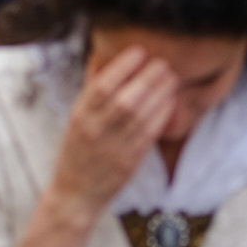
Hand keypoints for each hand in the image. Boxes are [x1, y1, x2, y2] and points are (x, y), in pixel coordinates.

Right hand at [49, 47, 177, 217]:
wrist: (74, 195)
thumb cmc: (76, 151)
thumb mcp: (76, 117)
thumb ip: (90, 90)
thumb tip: (102, 56)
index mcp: (79, 115)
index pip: (101, 85)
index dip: (123, 65)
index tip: (140, 52)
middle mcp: (94, 130)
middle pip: (125, 98)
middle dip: (148, 77)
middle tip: (163, 63)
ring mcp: (112, 147)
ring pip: (140, 115)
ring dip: (160, 93)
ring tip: (171, 78)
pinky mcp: (128, 163)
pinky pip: (148, 135)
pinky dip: (161, 115)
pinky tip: (171, 102)